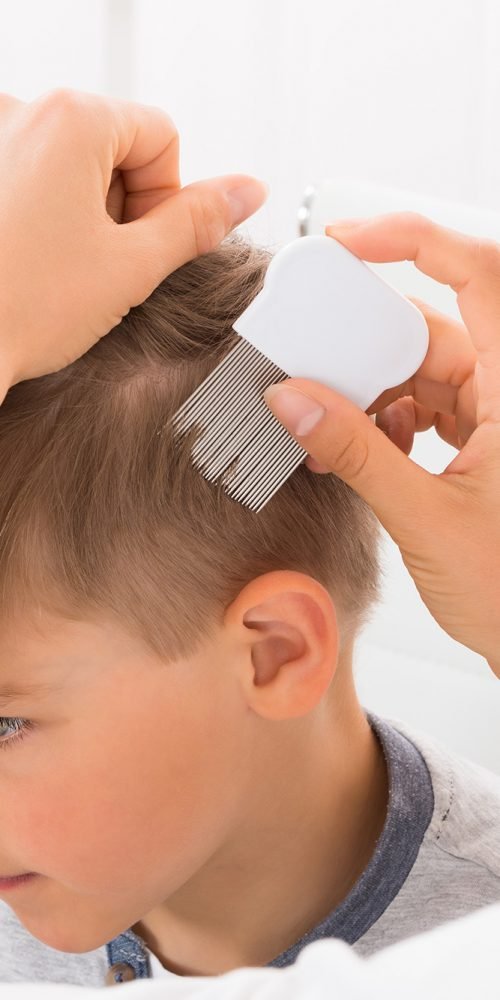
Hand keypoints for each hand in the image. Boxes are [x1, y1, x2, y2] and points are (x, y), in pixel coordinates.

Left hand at [0, 89, 266, 396]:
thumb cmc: (18, 309)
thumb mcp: (131, 268)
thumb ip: (197, 223)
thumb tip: (245, 192)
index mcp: (70, 120)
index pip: (162, 136)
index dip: (166, 199)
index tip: (139, 245)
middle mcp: (21, 113)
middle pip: (114, 146)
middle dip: (121, 206)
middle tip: (99, 264)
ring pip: (71, 165)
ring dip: (81, 214)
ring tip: (59, 268)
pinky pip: (30, 176)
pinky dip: (43, 214)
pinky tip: (31, 261)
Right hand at [264, 213, 499, 674]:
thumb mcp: (425, 518)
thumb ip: (356, 453)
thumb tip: (292, 400)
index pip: (478, 274)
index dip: (413, 240)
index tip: (347, 241)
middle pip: (430, 329)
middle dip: (364, 347)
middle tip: (308, 362)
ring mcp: (495, 414)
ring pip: (420, 370)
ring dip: (367, 394)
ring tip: (324, 429)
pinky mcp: (480, 439)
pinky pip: (423, 405)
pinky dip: (383, 421)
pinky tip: (353, 449)